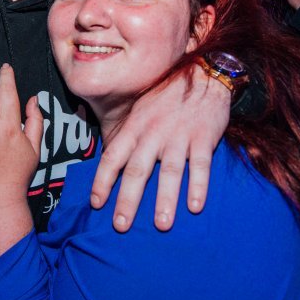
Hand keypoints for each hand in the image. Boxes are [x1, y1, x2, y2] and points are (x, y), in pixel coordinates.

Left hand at [90, 65, 229, 231]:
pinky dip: (198, 186)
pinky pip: (200, 165)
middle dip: (128, 200)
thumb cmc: (168, 95)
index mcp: (135, 127)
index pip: (113, 157)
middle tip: (121, 225)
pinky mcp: (203, 138)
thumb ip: (128, 134)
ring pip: (169, 172)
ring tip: (161, 224)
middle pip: (137, 170)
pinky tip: (195, 206)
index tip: (96, 203)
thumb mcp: (141, 109)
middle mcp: (153, 133)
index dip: (103, 181)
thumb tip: (110, 158)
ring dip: (165, 199)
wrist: (203, 73)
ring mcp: (179, 136)